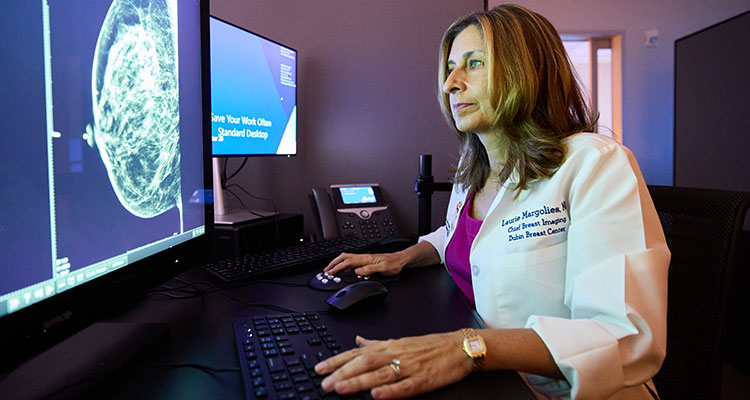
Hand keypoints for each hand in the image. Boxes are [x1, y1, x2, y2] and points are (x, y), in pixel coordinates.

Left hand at [314, 332, 471, 398]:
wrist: (459, 347)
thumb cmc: (429, 346)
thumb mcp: (399, 341)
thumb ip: (376, 343)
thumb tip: (357, 340)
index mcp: (388, 346)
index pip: (356, 353)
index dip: (336, 361)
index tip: (319, 369)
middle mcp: (395, 354)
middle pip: (363, 362)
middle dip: (342, 373)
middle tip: (324, 383)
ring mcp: (408, 367)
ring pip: (379, 374)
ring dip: (358, 381)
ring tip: (341, 388)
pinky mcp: (422, 380)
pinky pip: (403, 387)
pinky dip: (389, 391)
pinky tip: (376, 395)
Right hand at [323, 252, 406, 275]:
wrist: (400, 260)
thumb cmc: (394, 264)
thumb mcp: (383, 269)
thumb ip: (370, 269)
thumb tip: (357, 271)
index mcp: (366, 258)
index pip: (348, 262)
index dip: (338, 267)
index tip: (330, 272)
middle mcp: (364, 257)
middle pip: (344, 257)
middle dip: (333, 263)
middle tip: (326, 270)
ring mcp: (364, 258)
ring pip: (346, 257)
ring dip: (337, 262)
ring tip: (331, 268)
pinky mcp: (366, 260)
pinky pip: (351, 260)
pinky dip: (343, 263)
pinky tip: (342, 267)